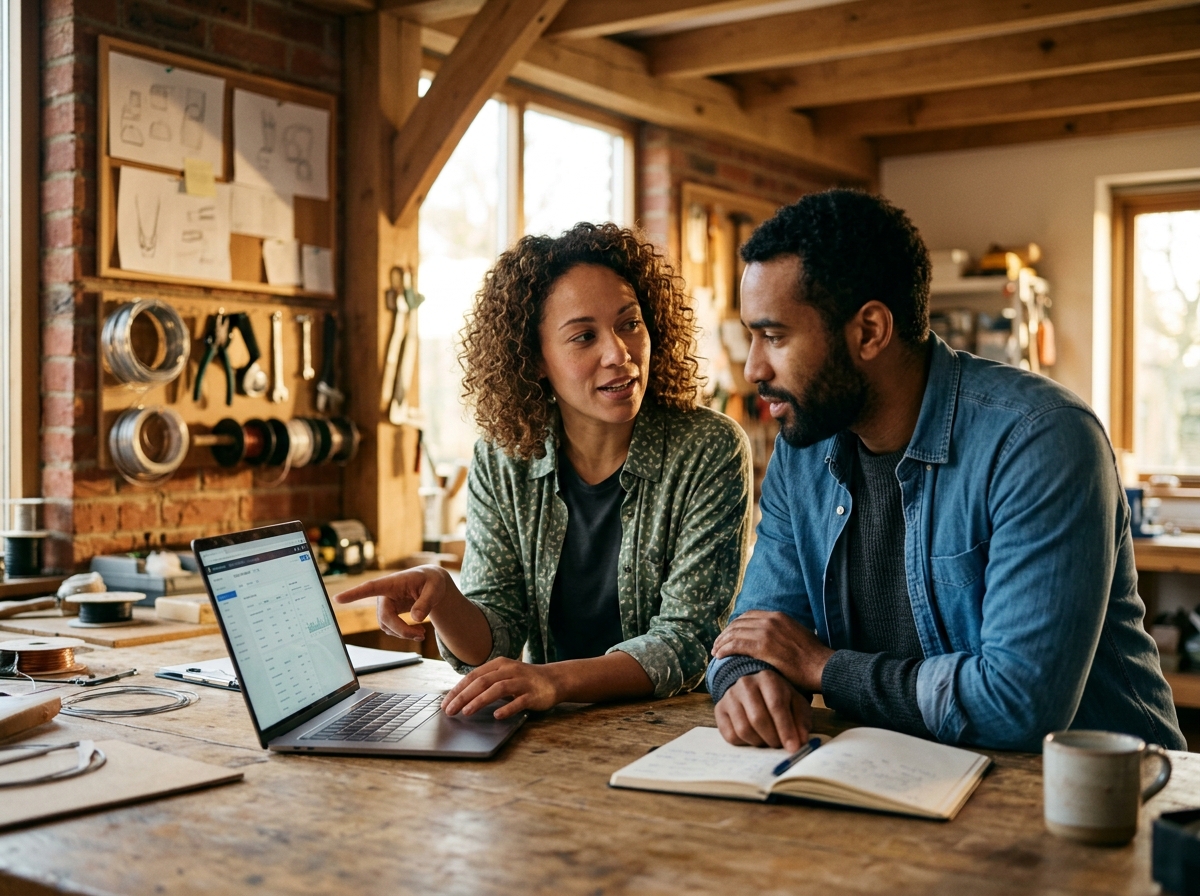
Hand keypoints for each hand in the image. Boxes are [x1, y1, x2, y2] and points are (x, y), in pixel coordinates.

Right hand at [332, 566, 452, 640]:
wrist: (431, 584)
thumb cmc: (432, 581)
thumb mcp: (435, 588)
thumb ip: (426, 602)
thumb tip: (416, 618)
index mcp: (393, 582)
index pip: (370, 588)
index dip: (354, 594)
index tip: (337, 598)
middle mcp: (384, 594)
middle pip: (384, 617)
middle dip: (402, 629)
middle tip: (422, 635)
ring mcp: (385, 605)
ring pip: (386, 626)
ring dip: (403, 633)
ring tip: (422, 633)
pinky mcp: (388, 613)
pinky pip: (390, 628)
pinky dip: (403, 634)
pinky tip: (416, 632)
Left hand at [441, 657, 558, 719]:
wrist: (555, 680)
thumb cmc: (524, 680)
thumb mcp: (504, 675)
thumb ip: (486, 682)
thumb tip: (461, 696)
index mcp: (499, 664)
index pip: (473, 676)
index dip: (458, 689)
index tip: (445, 703)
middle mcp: (509, 670)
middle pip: (482, 682)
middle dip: (463, 696)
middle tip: (450, 710)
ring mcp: (522, 682)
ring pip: (497, 689)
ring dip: (480, 700)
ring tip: (466, 712)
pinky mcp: (533, 694)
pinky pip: (518, 701)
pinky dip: (507, 708)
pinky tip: (497, 715)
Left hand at [712, 610, 832, 692]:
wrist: (822, 666)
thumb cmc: (812, 657)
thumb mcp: (797, 635)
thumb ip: (783, 633)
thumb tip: (773, 640)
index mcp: (778, 616)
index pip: (748, 615)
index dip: (735, 625)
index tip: (729, 635)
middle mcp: (770, 620)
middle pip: (738, 623)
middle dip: (725, 633)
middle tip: (718, 644)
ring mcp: (766, 632)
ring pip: (734, 633)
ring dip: (721, 642)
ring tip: (715, 652)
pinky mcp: (763, 647)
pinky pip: (736, 645)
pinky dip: (725, 649)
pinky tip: (719, 656)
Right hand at [714, 669, 811, 752]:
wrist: (752, 688)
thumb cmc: (778, 698)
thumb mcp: (795, 703)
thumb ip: (801, 721)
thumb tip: (800, 742)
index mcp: (767, 678)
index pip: (776, 705)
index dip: (786, 729)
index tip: (794, 748)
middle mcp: (745, 684)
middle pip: (757, 718)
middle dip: (772, 738)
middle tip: (780, 747)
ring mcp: (729, 696)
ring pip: (743, 729)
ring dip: (759, 742)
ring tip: (768, 741)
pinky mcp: (719, 710)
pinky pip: (730, 735)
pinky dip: (745, 743)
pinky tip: (754, 738)